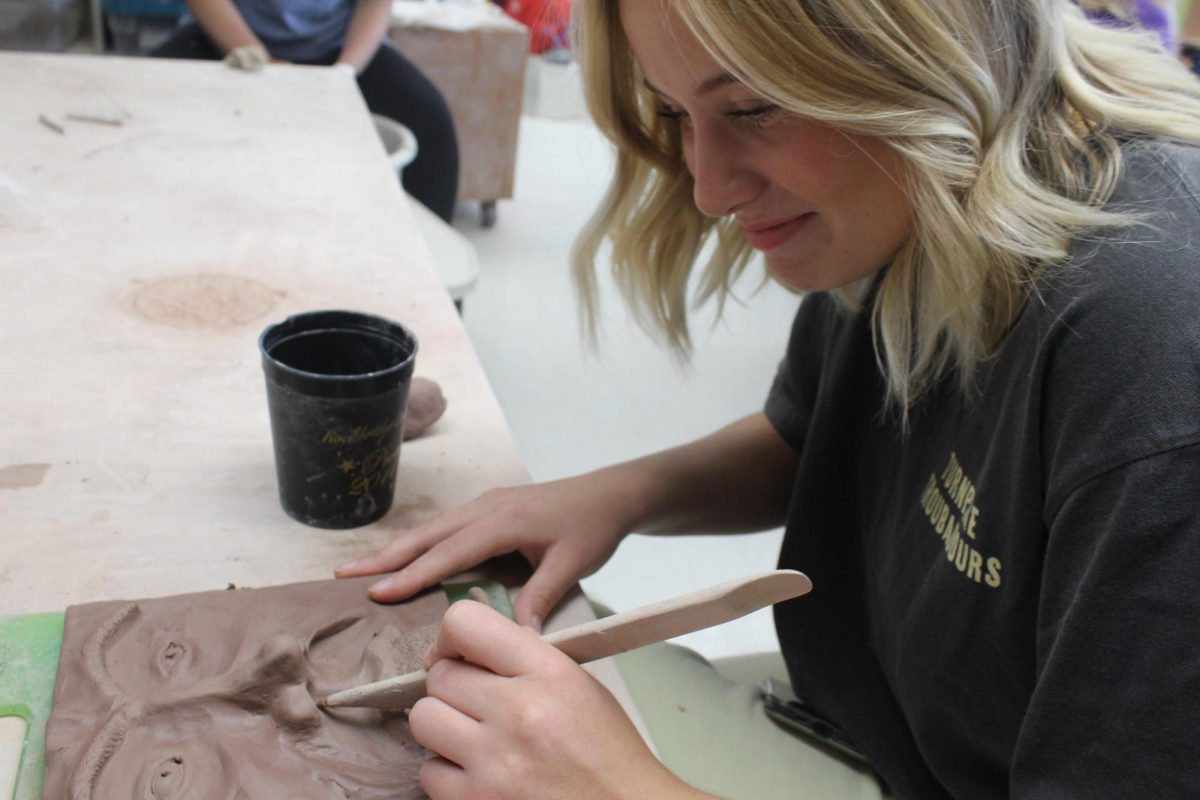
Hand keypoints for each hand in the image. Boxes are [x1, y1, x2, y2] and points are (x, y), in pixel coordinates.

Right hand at [335, 475, 629, 629]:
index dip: (412, 574)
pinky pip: (445, 526)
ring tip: (361, 568)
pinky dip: (419, 543)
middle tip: (345, 576)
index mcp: (503, 520)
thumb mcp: (572, 563)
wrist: (610, 494)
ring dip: (397, 548)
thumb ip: (541, 596)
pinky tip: (405, 557)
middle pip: (427, 535)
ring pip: (432, 528)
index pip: (449, 552)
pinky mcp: (490, 508)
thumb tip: (516, 635)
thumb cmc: (592, 526)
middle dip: (385, 556)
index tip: (378, 593)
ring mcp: (486, 504)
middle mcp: (487, 507)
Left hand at [409, 601, 697, 799]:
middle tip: (478, 704)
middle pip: (439, 676)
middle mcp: (518, 712)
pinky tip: (479, 772)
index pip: (466, 624)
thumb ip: (529, 658)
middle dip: (453, 688)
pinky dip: (447, 772)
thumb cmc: (608, 754)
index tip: (460, 654)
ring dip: (443, 727)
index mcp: (548, 673)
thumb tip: (475, 645)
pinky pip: (428, 772)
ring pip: (423, 719)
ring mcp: (494, 762)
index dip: (452, 638)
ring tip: (475, 737)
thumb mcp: (581, 686)